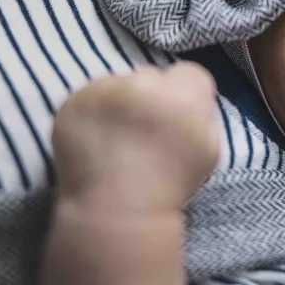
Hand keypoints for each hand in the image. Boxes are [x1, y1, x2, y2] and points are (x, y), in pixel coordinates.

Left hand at [51, 63, 220, 213]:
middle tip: (145, 129)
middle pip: (151, 75)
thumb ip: (205, 110)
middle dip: (151, 96)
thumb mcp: (211, 146)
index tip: (176, 120)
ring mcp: (103, 90)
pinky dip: (92, 112)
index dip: (186, 96)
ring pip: (118, 83)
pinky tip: (97, 137)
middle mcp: (142, 82)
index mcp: (183, 94)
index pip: (189, 73)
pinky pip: (88, 95)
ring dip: (119, 101)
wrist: (118, 211)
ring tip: (117, 135)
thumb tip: (190, 95)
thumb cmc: (172, 183)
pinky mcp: (73, 101)